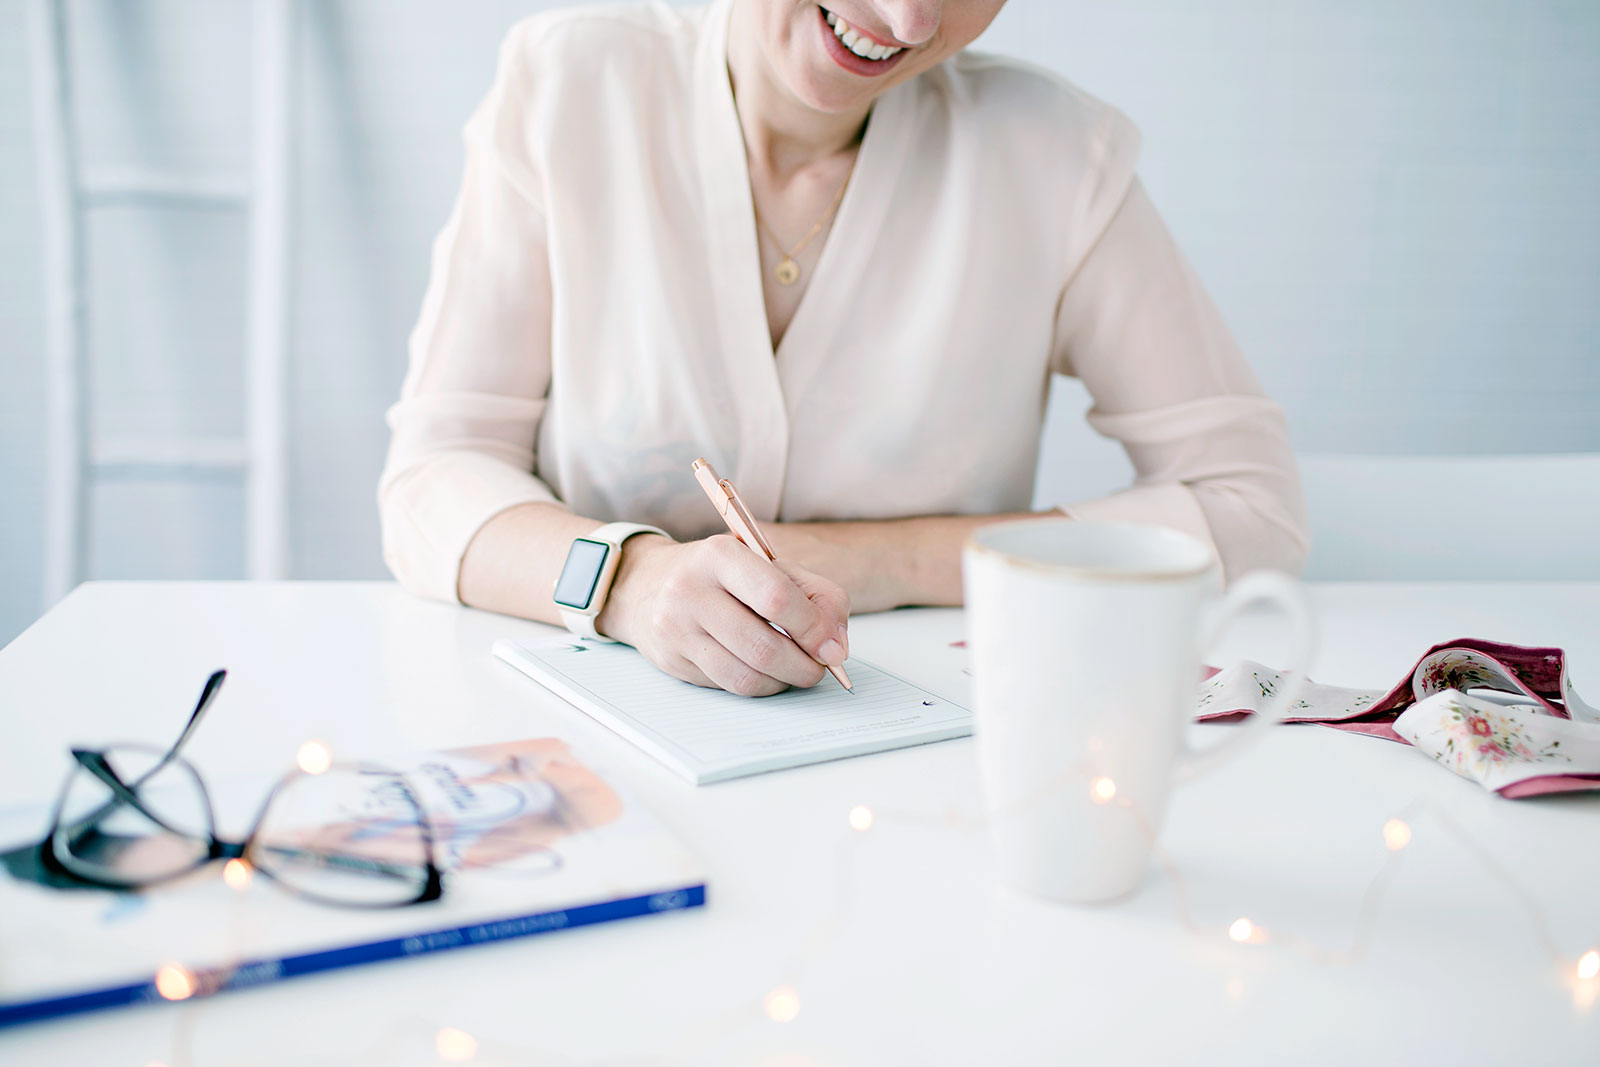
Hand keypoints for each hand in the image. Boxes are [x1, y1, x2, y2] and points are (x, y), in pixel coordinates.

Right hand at [595, 535, 850, 695]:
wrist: (648, 584)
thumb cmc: (722, 576)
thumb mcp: (769, 565)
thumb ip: (816, 595)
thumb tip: (836, 646)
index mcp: (720, 556)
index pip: (776, 597)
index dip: (813, 628)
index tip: (832, 646)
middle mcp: (690, 590)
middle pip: (763, 647)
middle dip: (803, 666)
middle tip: (819, 668)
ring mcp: (675, 629)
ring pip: (745, 677)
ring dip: (782, 682)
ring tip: (795, 672)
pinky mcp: (671, 661)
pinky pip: (726, 686)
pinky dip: (757, 686)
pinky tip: (764, 672)